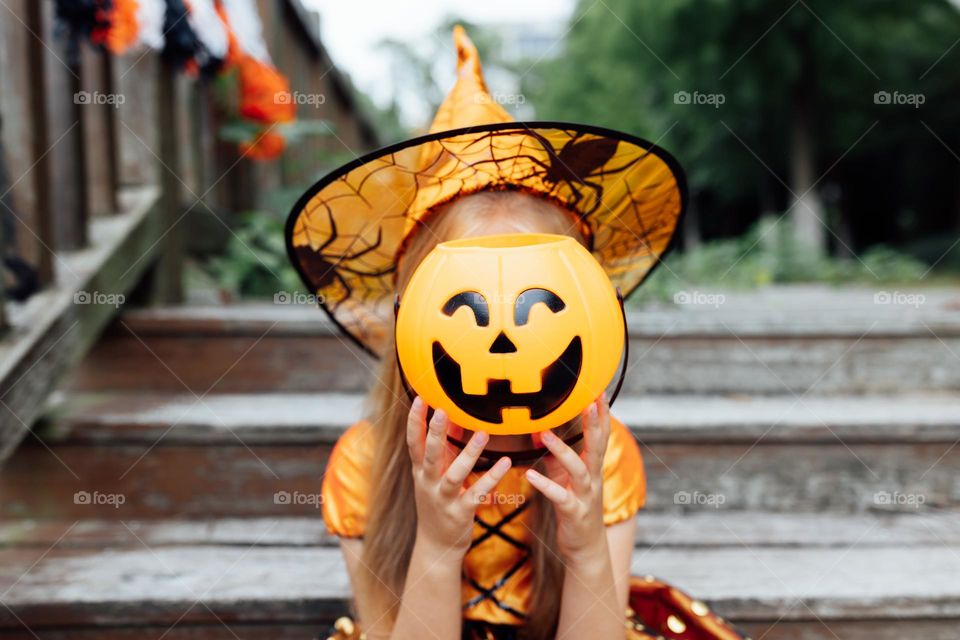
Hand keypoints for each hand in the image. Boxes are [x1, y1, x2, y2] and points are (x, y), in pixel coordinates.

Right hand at [406, 396, 511, 555]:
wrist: (436, 545)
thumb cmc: (437, 502)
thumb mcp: (434, 475)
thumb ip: (444, 448)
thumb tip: (454, 417)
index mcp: (420, 472)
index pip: (414, 443)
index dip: (414, 422)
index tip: (419, 399)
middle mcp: (428, 483)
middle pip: (429, 455)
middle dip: (435, 433)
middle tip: (442, 410)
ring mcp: (444, 499)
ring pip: (454, 475)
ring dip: (468, 454)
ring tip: (483, 434)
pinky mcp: (461, 512)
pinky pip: (477, 493)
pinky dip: (492, 478)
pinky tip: (506, 463)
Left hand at [525, 394, 610, 561]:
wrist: (586, 547)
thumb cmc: (574, 506)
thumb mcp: (564, 477)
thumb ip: (554, 455)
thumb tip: (539, 431)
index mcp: (592, 467)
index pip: (600, 435)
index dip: (601, 414)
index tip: (598, 390)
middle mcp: (593, 478)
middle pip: (598, 446)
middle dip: (595, 424)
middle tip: (590, 401)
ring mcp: (586, 496)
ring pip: (579, 470)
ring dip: (563, 451)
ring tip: (544, 435)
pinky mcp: (574, 513)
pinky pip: (560, 497)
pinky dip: (546, 485)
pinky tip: (530, 474)